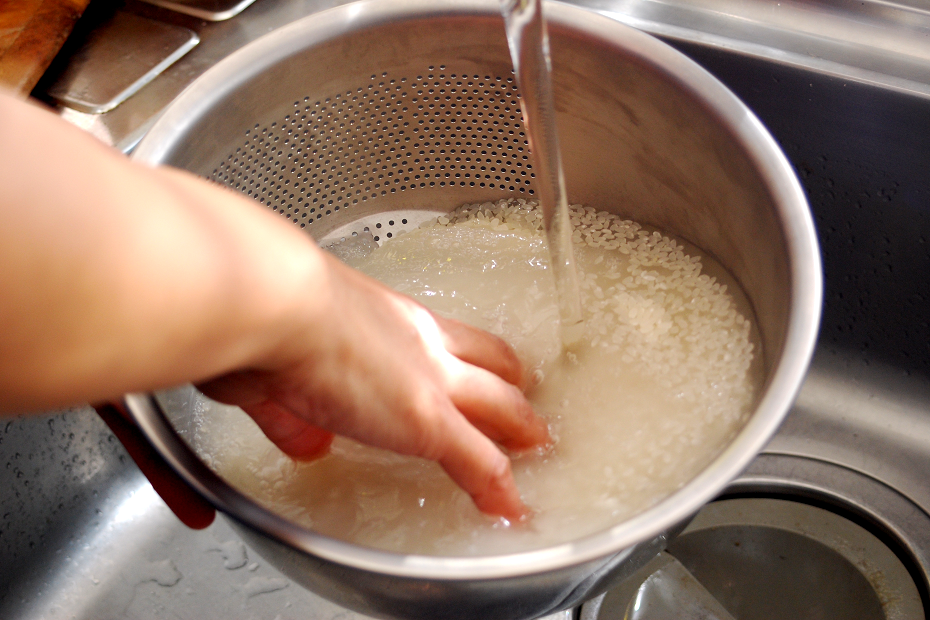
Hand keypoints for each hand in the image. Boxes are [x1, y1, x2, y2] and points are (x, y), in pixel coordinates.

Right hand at [199, 253, 549, 520]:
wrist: (272, 302)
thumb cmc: (263, 310)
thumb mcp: (276, 366)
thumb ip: (289, 411)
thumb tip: (305, 443)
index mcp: (389, 317)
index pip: (447, 336)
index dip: (470, 356)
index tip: (479, 369)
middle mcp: (421, 341)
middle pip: (492, 360)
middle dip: (512, 384)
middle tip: (524, 403)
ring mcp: (433, 379)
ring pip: (501, 403)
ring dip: (521, 428)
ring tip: (534, 446)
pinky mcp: (430, 419)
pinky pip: (479, 461)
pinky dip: (498, 489)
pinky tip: (509, 507)